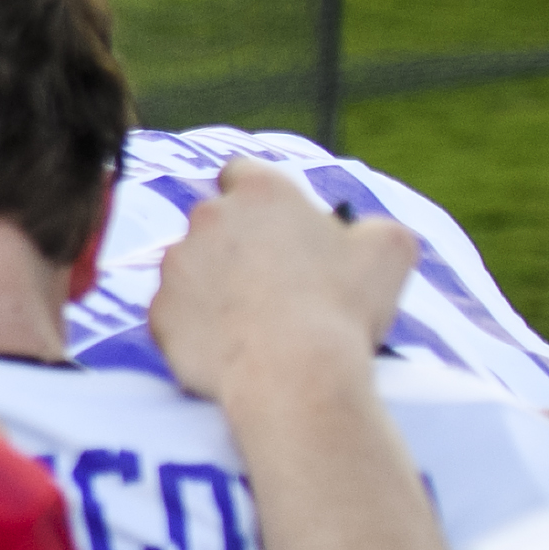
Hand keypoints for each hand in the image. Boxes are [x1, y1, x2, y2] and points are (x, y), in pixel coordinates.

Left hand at [149, 160, 416, 406]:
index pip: (245, 174)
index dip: (261, 199)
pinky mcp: (158, 311)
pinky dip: (197, 326)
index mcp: (261, 191)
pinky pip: (176, 313)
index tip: (277, 225)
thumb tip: (362, 232)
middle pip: (217, 222)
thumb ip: (373, 227)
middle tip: (273, 282)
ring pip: (192, 267)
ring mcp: (175, 265)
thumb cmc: (342, 309)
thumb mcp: (389, 251)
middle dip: (239, 245)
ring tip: (255, 320)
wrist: (292, 375)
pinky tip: (230, 346)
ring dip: (215, 284)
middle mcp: (208, 217)